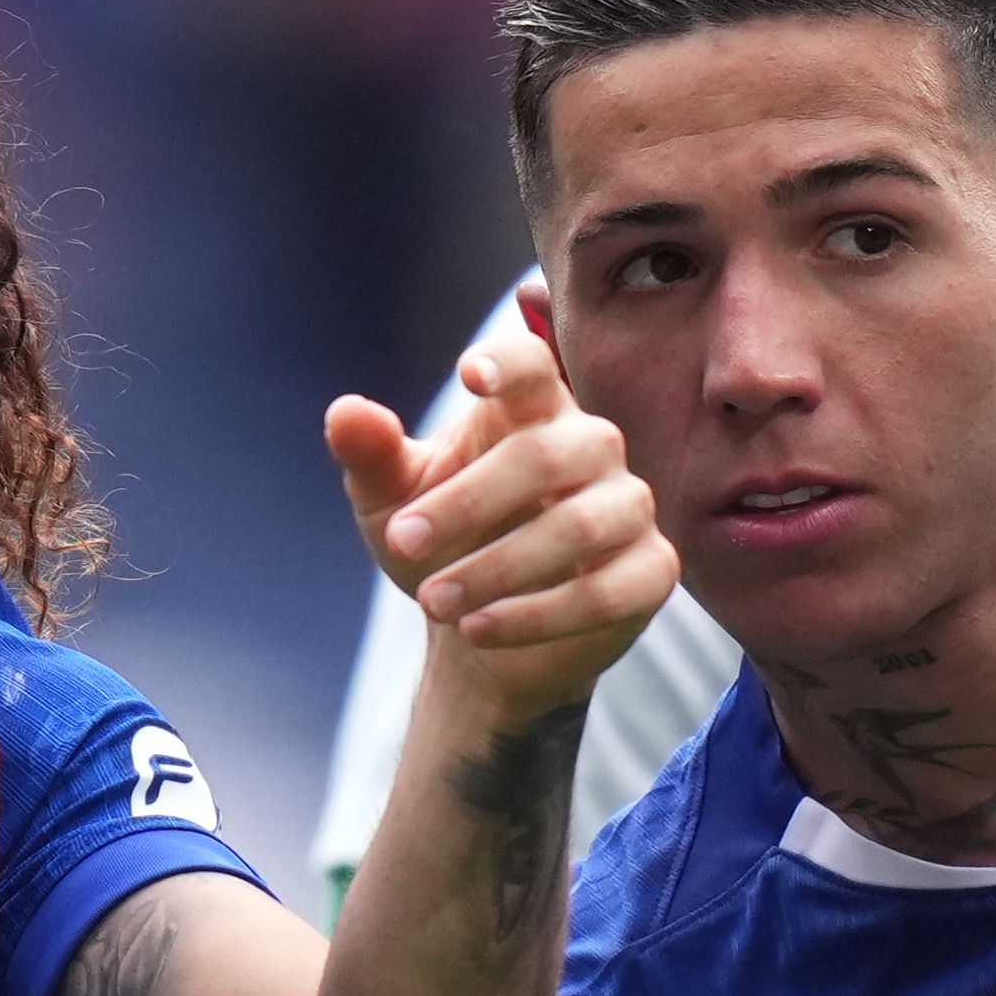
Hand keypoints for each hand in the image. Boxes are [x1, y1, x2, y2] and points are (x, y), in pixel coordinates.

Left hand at [330, 301, 677, 734]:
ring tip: (434, 601)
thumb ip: (372, 456)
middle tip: (403, 540)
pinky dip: (537, 615)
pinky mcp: (650, 574)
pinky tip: (478, 629)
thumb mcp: (390, 502)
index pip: (533, 366)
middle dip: (469, 501)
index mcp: (532, 410)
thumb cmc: (441, 544)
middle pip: (546, 453)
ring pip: (580, 526)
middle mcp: (591, 447)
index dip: (509, 364)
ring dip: (498, 568)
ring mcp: (629, 509)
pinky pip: (607, 591)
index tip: (469, 375)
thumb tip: (345, 412)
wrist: (477, 631)